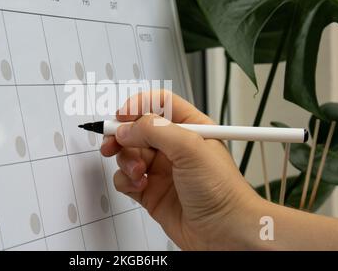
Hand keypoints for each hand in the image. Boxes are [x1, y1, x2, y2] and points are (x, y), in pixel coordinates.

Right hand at [100, 90, 260, 249]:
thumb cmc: (222, 191)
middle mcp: (173, 146)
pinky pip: (125, 178)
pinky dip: (125, 180)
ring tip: (137, 171)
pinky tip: (140, 185)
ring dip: (125, 160)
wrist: (225, 233)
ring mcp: (160, 169)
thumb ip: (155, 131)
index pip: (158, 104)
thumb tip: (126, 128)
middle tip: (113, 142)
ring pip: (128, 153)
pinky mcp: (150, 190)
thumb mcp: (191, 149)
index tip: (123, 115)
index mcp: (188, 128)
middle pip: (137, 128)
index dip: (138, 105)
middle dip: (122, 134)